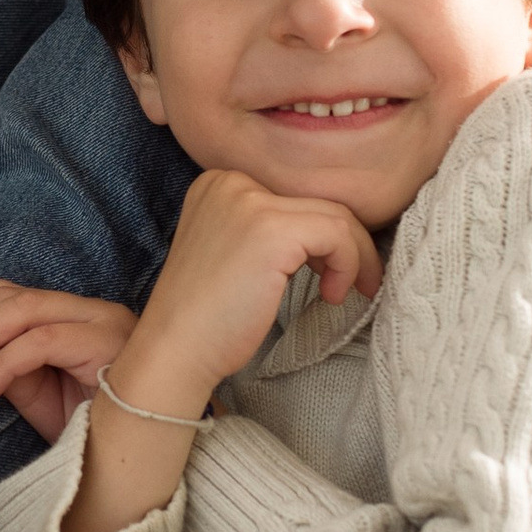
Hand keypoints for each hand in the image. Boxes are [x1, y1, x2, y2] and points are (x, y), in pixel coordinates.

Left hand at [0, 281, 137, 445]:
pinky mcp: (109, 344)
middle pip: (8, 296)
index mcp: (71, 316)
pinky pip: (43, 342)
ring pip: (23, 311)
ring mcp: (102, 323)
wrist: (145, 462)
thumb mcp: (37, 398)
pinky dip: (4, 363)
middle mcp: (88, 310)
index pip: (6, 293)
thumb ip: (4, 367)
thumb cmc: (94, 432)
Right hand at [121, 167, 385, 417]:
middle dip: (347, 245)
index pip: (294, 195)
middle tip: (354, 284)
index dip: (323, 234)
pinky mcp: (271, 230)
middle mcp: (231, 182)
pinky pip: (337, 235)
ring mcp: (250, 202)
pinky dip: (349, 265)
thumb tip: (336, 231)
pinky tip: (332, 295)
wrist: (176, 350)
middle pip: (318, 201)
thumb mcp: (236, 252)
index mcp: (219, 183)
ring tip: (340, 293)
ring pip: (336, 216)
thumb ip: (271, 230)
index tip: (331, 270)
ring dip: (354, 257)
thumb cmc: (208, 317)